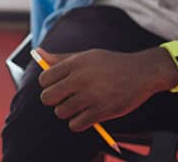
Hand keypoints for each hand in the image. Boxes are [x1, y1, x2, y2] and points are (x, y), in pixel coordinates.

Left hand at [37, 46, 175, 131]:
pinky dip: (77, 122)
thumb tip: (37, 53)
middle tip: (62, 97)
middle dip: (52, 99)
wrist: (140, 72)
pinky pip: (76, 124)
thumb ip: (60, 58)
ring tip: (75, 105)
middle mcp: (81, 78)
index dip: (47, 84)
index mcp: (76, 62)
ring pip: (61, 112)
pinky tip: (84, 114)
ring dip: (65, 111)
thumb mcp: (85, 56)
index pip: (45, 78)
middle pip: (48, 97)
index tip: (56, 84)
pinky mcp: (101, 111)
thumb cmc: (109, 63)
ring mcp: (91, 96)